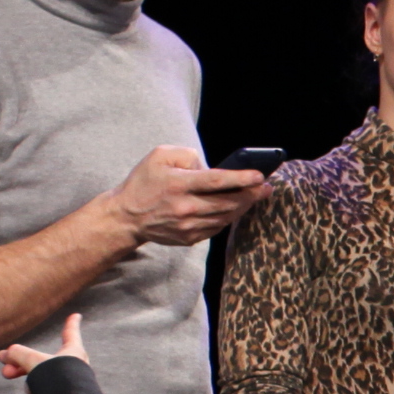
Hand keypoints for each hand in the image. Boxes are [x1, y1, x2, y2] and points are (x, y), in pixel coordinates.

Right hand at [0, 312, 86, 380]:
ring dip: (29, 386)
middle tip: (5, 372)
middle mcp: (72, 367)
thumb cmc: (57, 378)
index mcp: (72, 352)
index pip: (70, 333)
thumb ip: (16, 354)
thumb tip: (3, 354)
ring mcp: (67, 385)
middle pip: (41, 362)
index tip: (77, 315)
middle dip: (20, 367)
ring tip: (32, 390)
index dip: (71, 324)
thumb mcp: (32, 360)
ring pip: (39, 381)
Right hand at [106, 143, 266, 248]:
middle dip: (251, 194)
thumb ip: (188, 156)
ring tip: (256, 196)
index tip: (260, 176)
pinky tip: (236, 208)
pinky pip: (217, 227)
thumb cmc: (144, 182)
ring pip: (226, 217)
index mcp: (178, 185)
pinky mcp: (189, 238)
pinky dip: (228, 217)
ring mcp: (188, 226)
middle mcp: (185, 208)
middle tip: (266, 187)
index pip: (216, 181)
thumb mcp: (159, 156)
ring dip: (244, 206)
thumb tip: (211, 167)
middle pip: (227, 202)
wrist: (126, 217)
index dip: (241, 179)